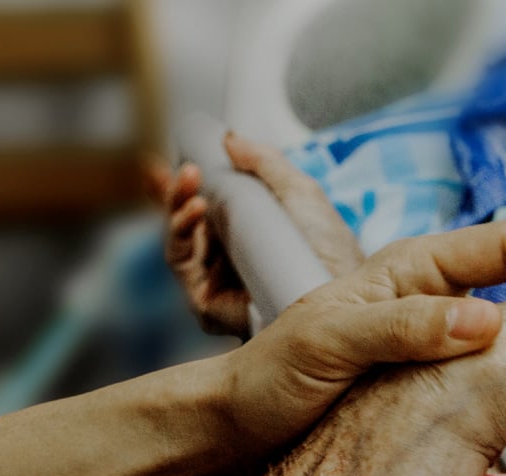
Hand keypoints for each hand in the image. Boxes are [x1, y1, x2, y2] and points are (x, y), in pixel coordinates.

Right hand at [145, 134, 363, 336]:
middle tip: (185, 169)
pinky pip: (181, 265)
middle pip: (182, 223)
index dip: (178, 187)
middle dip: (173, 192)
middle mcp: (225, 259)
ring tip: (190, 185)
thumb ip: (266, 163)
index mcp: (243, 233)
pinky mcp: (207, 305)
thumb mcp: (299, 192)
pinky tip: (196, 210)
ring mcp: (213, 282)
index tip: (163, 162)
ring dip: (176, 207)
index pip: (200, 207)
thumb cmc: (330, 249)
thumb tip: (230, 139)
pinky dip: (180, 234)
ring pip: (177, 241)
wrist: (343, 291)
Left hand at [213, 220, 505, 470]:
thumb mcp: (332, 342)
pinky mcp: (436, 376)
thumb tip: (485, 321)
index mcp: (411, 268)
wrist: (244, 422)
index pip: (504, 243)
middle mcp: (432, 293)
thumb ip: (402, 327)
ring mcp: (437, 335)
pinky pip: (497, 363)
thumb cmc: (277, 372)